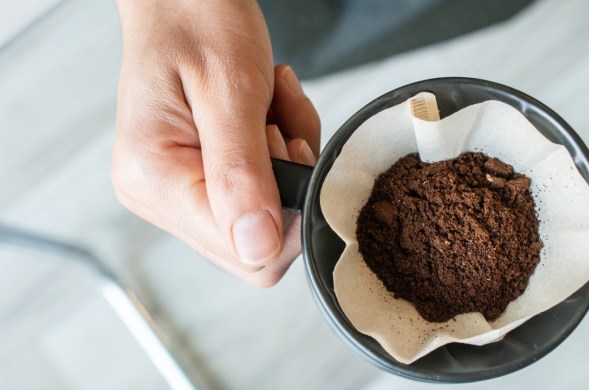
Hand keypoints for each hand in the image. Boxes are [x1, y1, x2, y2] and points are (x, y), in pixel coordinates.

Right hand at [112, 0, 319, 286]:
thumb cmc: (196, 20)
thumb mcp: (230, 90)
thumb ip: (241, 172)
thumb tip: (257, 245)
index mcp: (155, 179)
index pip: (241, 250)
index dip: (286, 212)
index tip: (287, 148)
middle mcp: (158, 195)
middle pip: (256, 246)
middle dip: (289, 186)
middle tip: (279, 127)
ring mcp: (178, 190)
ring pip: (265, 219)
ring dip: (287, 164)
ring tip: (270, 109)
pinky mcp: (199, 179)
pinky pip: (260, 192)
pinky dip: (281, 155)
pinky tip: (266, 115)